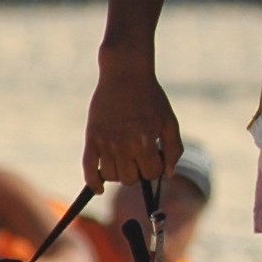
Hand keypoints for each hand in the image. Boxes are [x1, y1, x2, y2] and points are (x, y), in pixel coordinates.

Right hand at [82, 53, 182, 188]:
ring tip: (125, 159)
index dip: (155, 168)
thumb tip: (169, 174)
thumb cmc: (151, 97)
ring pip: (112, 176)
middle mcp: (124, 145)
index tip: (154, 158)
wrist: (125, 73)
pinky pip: (88, 168)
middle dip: (138, 172)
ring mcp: (105, 142)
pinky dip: (93, 182)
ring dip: (120, 173)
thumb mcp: (169, 121)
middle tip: (140, 158)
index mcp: (145, 141)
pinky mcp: (91, 137)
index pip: (151, 174)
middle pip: (130, 179)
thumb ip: (173, 149)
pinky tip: (99, 188)